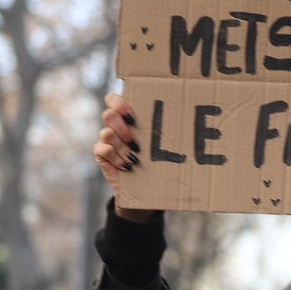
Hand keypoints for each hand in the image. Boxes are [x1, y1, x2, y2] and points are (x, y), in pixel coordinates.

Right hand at [94, 93, 155, 222]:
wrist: (147, 188)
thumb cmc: (158, 161)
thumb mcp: (161, 144)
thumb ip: (163, 128)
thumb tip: (189, 115)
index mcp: (127, 118)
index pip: (113, 100)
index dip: (119, 104)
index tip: (133, 117)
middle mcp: (114, 127)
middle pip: (108, 115)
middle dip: (122, 128)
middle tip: (136, 143)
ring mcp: (106, 141)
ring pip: (106, 133)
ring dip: (122, 146)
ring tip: (135, 157)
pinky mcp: (101, 155)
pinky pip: (102, 150)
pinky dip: (116, 158)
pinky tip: (127, 166)